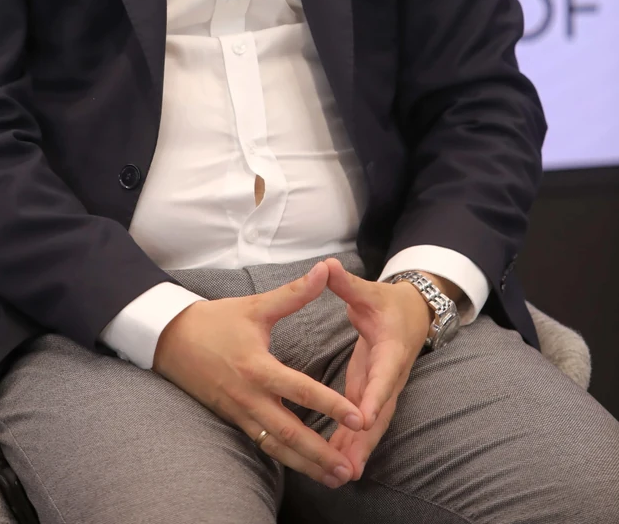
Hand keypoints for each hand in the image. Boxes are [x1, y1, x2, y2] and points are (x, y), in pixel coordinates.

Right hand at [153, 261, 364, 489]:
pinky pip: (262, 444)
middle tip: (349, 469)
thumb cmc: (215, 320)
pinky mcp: (232, 419)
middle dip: (320, 453)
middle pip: (289, 433)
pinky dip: (285, 457)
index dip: (331, 406)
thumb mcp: (255, 306)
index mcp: (257, 367)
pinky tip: (304, 467)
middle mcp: (249, 397)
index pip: (301, 391)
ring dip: (305, 464)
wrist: (169, 338)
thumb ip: (293, 293)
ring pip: (276, 446)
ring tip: (334, 477)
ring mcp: (239, 412)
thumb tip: (324, 270)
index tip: (358, 417)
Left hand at [322, 258, 433, 479]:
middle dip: (365, 439)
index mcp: (391, 349)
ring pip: (372, 424)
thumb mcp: (369, 291)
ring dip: (358, 449)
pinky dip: (352, 443)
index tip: (365, 416)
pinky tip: (337, 463)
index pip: (384, 374)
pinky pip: (363, 423)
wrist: (412, 316)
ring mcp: (382, 388)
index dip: (376, 395)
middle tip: (348, 466)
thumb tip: (327, 264)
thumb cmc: (388, 303)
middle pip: (380, 411)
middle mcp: (390, 375)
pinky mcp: (371, 394)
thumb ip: (347, 283)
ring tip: (340, 475)